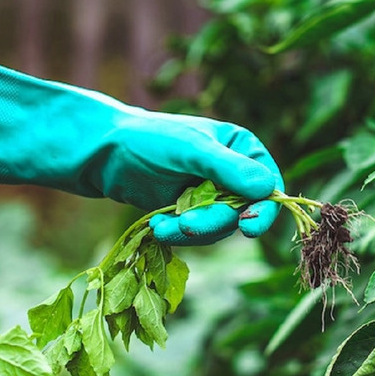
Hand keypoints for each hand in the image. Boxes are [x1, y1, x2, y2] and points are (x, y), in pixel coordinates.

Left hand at [0, 44, 282, 244]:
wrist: (105, 154)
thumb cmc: (148, 140)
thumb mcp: (190, 150)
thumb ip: (227, 169)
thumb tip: (268, 189)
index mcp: (242, 149)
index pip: (269, 184)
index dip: (264, 208)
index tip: (249, 226)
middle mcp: (232, 173)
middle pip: (245, 213)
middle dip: (214, 222)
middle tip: (186, 224)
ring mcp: (211, 195)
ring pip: (220, 229)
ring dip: (193, 231)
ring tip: (164, 223)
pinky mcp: (189, 212)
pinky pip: (197, 235)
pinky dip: (178, 235)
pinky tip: (157, 226)